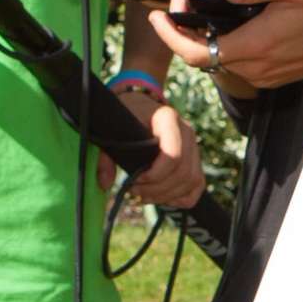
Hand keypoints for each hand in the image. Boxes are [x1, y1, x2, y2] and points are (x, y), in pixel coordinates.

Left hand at [102, 0, 302, 93]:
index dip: (170, 36)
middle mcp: (257, 66)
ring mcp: (266, 73)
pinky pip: (239, 62)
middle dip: (185, 27)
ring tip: (204, 4)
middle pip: (203, 55)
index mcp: (255, 45)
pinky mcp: (276, 73)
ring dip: (205, 35)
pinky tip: (228, 20)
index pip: (195, 52)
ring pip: (220, 59)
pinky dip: (224, 43)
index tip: (159, 16)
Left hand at [116, 84, 207, 210]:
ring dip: (168, 196)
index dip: (155, 175)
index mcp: (167, 118)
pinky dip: (182, 197)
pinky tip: (162, 197)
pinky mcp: (195, 158)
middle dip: (158, 190)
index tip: (134, 181)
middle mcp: (186, 131)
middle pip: (183, 172)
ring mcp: (194, 144)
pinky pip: (197, 184)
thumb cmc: (126, 115)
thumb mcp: (111, 128)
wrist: (140, 104)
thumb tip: (104, 183)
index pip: (173, 155)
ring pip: (192, 180)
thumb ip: (105, 156)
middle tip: (135, 192)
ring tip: (145, 196)